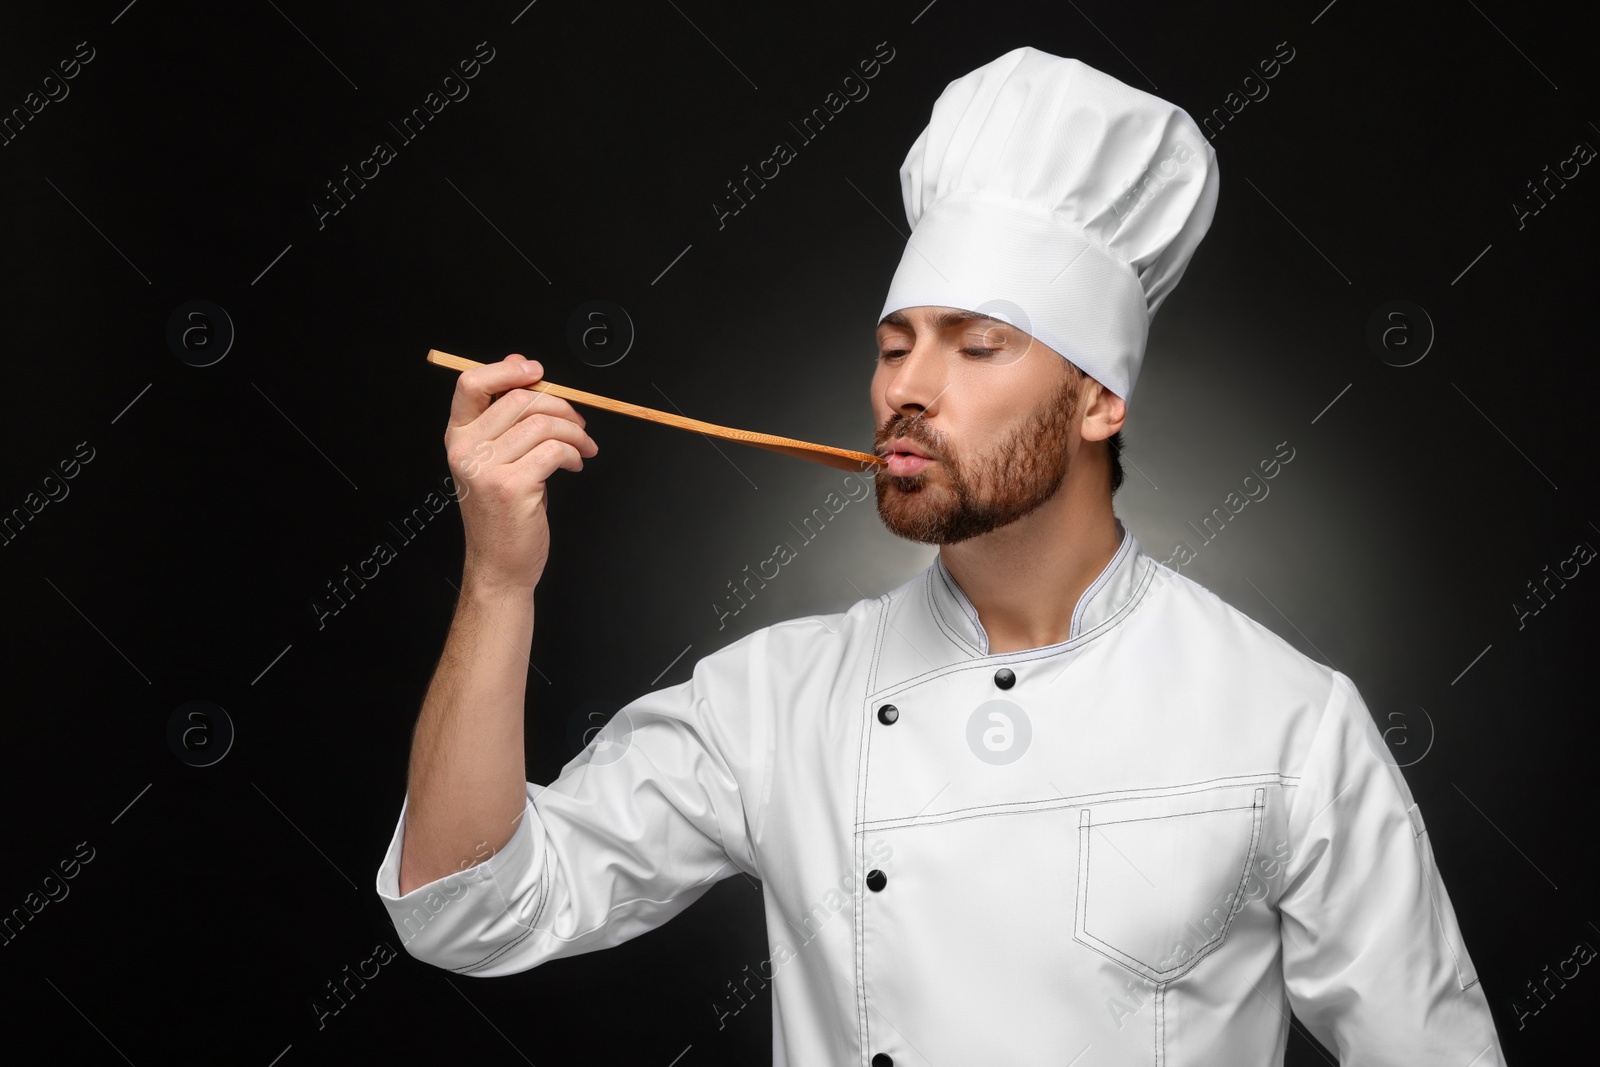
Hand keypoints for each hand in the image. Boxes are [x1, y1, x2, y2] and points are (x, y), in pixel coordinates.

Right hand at [444, 354, 597, 591]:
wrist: (500, 566)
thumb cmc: (502, 514)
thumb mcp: (495, 460)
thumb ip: (504, 416)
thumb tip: (518, 363)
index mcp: (458, 438)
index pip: (471, 384)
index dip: (507, 370)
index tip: (536, 371)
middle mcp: (466, 450)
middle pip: (519, 400)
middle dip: (560, 405)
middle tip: (578, 423)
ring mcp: (487, 469)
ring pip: (543, 424)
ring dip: (574, 432)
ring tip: (582, 447)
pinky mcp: (512, 486)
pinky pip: (555, 450)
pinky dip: (574, 454)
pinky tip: (575, 465)